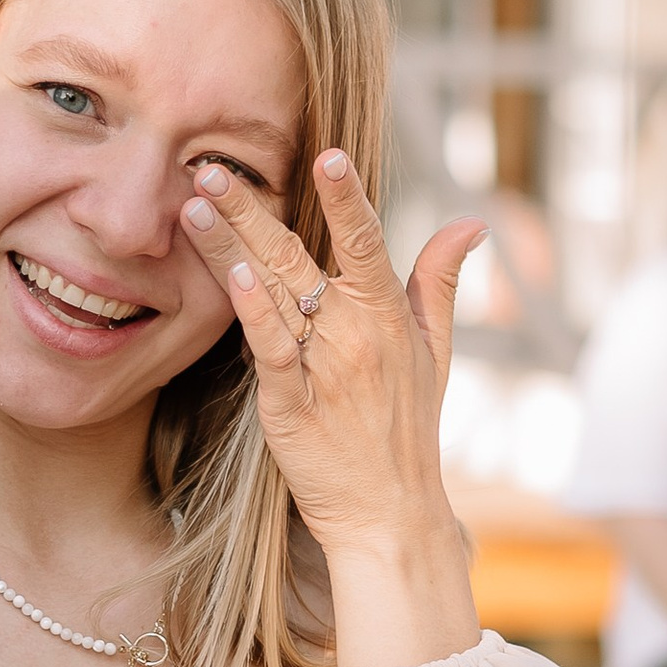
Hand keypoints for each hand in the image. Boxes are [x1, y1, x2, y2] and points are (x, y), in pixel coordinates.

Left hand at [178, 151, 484, 661]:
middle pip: (298, 255)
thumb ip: (441, 280)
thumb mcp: (436, 350)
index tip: (327, 153)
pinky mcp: (292, 407)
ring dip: (231, 245)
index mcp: (388, 313)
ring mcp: (324, 369)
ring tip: (194, 203)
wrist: (391, 513)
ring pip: (273, 293)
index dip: (347, 197)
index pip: (365, 241)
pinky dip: (254, 315)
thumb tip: (471, 221)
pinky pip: (272, 353)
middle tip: (210, 164)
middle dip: (253, 206)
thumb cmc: (408, 428)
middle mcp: (356, 333)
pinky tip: (231, 279)